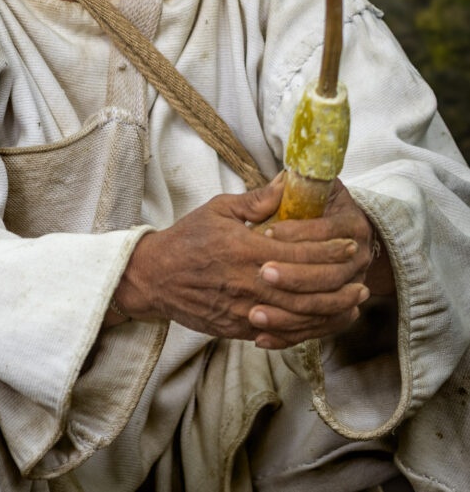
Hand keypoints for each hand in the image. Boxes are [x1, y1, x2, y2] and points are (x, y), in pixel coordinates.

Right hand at [113, 175, 374, 348]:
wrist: (155, 278)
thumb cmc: (187, 239)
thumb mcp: (218, 209)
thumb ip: (256, 200)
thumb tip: (287, 183)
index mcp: (244, 249)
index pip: (298, 250)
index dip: (328, 248)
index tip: (349, 243)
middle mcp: (247, 282)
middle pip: (305, 287)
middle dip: (338, 281)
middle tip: (361, 274)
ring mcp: (244, 310)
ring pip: (299, 316)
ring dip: (331, 309)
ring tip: (354, 301)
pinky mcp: (239, 329)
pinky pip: (281, 333)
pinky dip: (308, 329)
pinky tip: (325, 321)